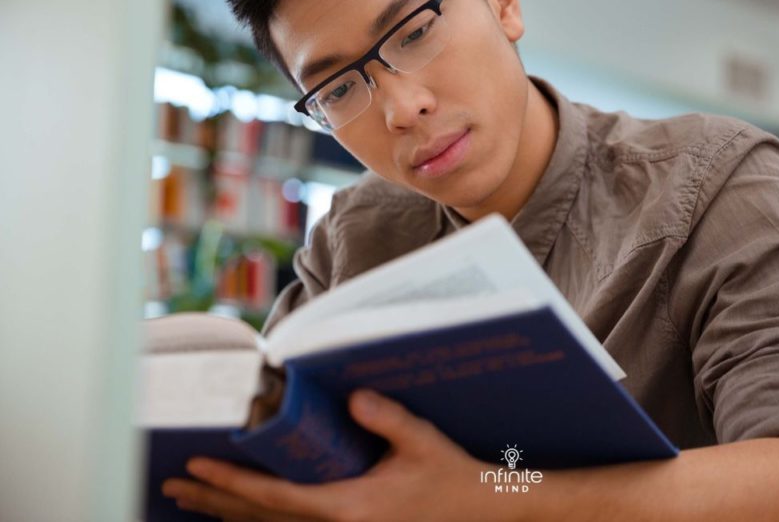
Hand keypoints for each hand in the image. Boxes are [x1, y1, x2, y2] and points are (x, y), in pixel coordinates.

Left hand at [162, 388, 504, 521]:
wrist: (476, 510)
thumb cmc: (449, 475)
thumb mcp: (422, 441)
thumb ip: (388, 419)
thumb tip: (354, 398)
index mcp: (349, 507)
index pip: (277, 497)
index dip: (234, 484)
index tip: (200, 468)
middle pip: (261, 518)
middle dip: (215, 500)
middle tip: (173, 484)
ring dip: (228, 512)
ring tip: (189, 500)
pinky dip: (257, 518)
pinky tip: (239, 514)